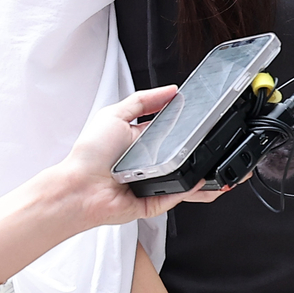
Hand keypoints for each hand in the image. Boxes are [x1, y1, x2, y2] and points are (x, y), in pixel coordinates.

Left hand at [53, 86, 226, 229]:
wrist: (79, 188)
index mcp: (138, 139)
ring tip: (215, 164)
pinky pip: (175, 195)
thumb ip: (142, 100)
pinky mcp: (153, 202)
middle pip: (179, 153)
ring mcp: (151, 182)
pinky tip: (198, 180)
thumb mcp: (114, 115)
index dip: (184, 123)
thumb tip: (169, 90)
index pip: (168, 128)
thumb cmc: (90, 153)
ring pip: (182, 177)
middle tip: (212, 140)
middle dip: (197, 149)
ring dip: (200, 173)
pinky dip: (188, 189)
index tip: (201, 115)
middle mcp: (146, 161)